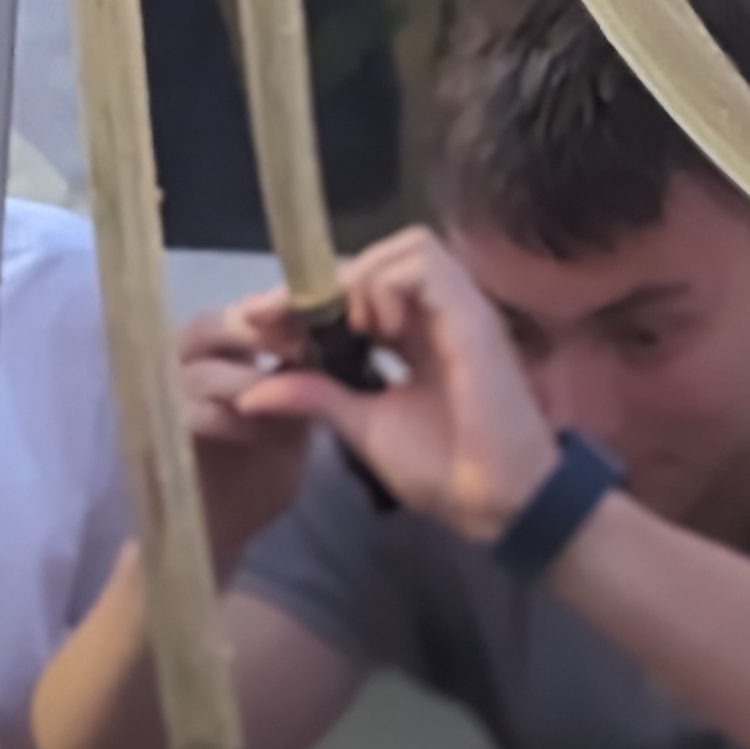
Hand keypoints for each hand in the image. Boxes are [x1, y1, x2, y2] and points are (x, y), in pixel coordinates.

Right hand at [175, 293, 326, 564]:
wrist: (218, 537)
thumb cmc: (255, 479)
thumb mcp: (289, 428)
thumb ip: (300, 389)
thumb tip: (329, 348)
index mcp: (217, 360)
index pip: (236, 315)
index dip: (270, 312)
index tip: (309, 325)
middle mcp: (181, 370)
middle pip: (204, 326)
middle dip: (250, 333)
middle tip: (293, 351)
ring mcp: (163, 402)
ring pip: (197, 369)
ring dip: (243, 380)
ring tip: (279, 398)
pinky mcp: (154, 439)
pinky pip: (188, 412)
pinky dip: (226, 419)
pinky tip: (253, 433)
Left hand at [235, 228, 562, 543]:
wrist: (498, 504)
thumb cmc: (444, 471)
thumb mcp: (363, 427)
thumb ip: (316, 397)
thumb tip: (251, 393)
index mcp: (414, 336)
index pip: (357, 287)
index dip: (307, 295)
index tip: (257, 318)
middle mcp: (438, 314)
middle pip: (377, 256)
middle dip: (320, 282)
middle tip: (278, 317)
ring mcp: (459, 309)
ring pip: (407, 244)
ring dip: (364, 276)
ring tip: (351, 329)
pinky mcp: (472, 315)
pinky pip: (424, 264)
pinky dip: (388, 285)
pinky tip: (376, 330)